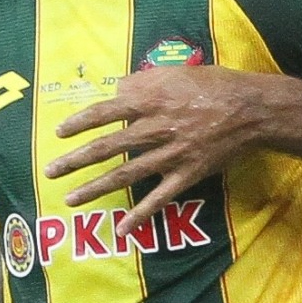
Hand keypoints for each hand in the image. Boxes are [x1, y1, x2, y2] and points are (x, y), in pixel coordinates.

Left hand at [42, 65, 262, 232]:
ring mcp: (170, 155)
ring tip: (70, 199)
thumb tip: (117, 88)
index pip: (105, 112)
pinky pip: (159, 199)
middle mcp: (156, 129)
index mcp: (151, 101)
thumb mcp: (176, 72)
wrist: (251, 110)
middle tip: (50, 172)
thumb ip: (143, 81)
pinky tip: (121, 230)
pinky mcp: (186, 175)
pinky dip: (140, 216)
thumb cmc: (213, 85)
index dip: (79, 123)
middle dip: (75, 161)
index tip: (58, 133)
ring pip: (125, 175)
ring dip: (95, 188)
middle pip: (107, 147)